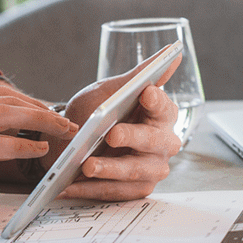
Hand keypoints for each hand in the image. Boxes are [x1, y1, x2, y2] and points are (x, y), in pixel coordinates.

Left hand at [50, 56, 183, 201]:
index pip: (164, 107)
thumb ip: (138, 75)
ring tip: (86, 166)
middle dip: (132, 138)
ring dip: (109, 169)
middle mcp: (163, 143)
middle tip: (112, 134)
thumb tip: (172, 50)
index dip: (156, 101)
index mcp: (161, 114)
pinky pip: (115, 192)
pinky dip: (91, 188)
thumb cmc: (96, 113)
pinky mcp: (135, 189)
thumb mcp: (109, 91)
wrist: (71, 142)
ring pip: (134, 171)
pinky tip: (70, 185)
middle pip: (153, 142)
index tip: (145, 93)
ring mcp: (151, 169)